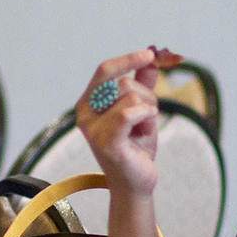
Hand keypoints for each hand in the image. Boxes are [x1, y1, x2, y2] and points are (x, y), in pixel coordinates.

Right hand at [74, 49, 164, 197]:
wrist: (136, 182)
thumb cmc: (135, 146)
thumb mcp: (141, 110)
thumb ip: (142, 84)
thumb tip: (151, 59)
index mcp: (88, 103)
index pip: (105, 71)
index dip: (127, 60)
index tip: (150, 54)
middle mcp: (85, 114)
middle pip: (123, 83)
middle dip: (146, 96)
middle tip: (148, 116)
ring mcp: (93, 129)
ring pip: (131, 97)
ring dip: (149, 112)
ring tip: (144, 130)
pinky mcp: (106, 143)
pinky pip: (128, 114)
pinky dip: (145, 117)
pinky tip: (146, 130)